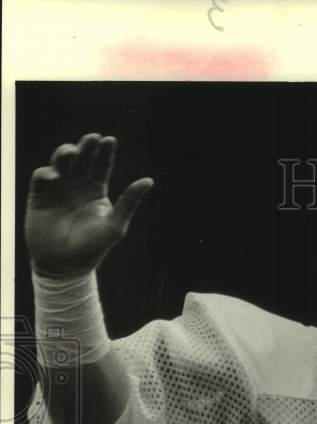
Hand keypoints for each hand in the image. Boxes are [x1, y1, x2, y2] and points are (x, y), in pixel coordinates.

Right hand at [25, 133, 152, 278]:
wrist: (64, 265)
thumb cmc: (93, 248)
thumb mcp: (115, 224)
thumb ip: (129, 201)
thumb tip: (149, 179)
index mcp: (96, 190)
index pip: (102, 165)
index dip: (105, 152)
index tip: (110, 140)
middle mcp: (77, 185)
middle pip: (82, 159)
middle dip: (86, 146)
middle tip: (93, 138)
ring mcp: (58, 188)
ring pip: (61, 162)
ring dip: (66, 153)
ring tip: (74, 152)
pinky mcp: (39, 195)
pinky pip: (42, 177)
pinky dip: (48, 173)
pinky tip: (55, 176)